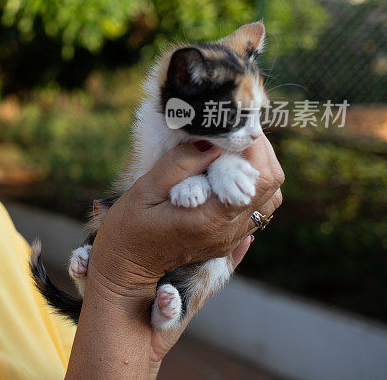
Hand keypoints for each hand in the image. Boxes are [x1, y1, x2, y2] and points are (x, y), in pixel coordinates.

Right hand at [88, 135, 283, 296]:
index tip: (233, 123)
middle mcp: (228, 232)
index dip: (254, 144)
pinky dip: (249, 184)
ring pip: (269, 198)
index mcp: (210, 219)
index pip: (257, 177)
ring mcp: (230, 239)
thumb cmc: (126, 231)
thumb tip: (212, 141)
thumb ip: (179, 165)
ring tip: (229, 149)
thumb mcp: (144, 191)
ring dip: (256, 168)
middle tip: (232, 131)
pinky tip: (226, 172)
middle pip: (271, 186)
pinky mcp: (227, 240)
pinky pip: (256, 209)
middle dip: (259, 151)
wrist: (123, 272)